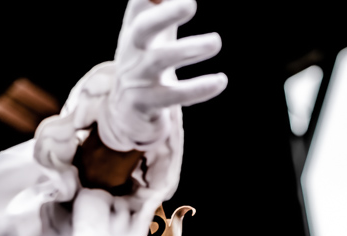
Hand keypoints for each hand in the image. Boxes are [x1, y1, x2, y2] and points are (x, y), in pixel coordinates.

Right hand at [99, 0, 226, 151]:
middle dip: (166, 14)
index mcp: (134, 31)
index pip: (138, 5)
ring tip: (216, 42)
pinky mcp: (146, 103)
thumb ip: (165, 11)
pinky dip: (198, 88)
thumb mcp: (153, 37)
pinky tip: (220, 80)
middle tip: (190, 3)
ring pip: (160, 60)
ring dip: (189, 49)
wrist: (126, 113)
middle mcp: (132, 51)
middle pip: (143, 28)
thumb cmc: (147, 65)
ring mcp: (137, 77)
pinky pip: (174, 96)